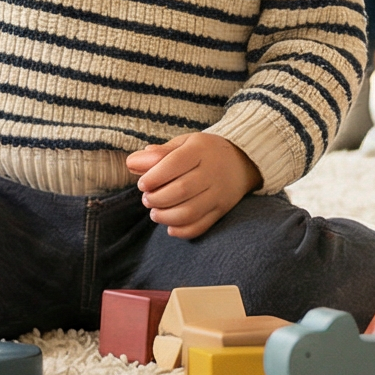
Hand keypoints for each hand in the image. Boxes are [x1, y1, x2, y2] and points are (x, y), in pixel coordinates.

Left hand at [123, 131, 263, 239]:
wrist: (242, 161)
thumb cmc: (204, 152)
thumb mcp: (184, 144)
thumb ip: (158, 153)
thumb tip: (132, 163)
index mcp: (200, 150)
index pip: (174, 164)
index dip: (153, 177)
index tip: (143, 184)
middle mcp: (212, 172)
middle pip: (181, 190)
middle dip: (157, 198)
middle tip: (147, 199)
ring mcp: (219, 193)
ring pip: (190, 212)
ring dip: (166, 216)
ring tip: (155, 212)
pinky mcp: (222, 210)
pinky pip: (201, 226)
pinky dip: (182, 231)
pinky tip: (170, 226)